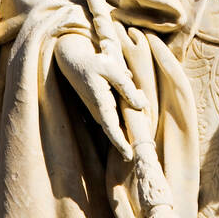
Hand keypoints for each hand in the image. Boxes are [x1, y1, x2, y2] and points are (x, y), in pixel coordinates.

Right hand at [54, 31, 147, 159]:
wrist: (73, 61)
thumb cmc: (93, 63)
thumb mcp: (111, 68)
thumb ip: (126, 86)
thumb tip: (142, 105)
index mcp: (100, 103)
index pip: (111, 128)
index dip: (120, 143)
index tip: (129, 156)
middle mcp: (99, 111)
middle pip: (117, 130)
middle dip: (129, 140)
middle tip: (144, 150)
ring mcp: (99, 111)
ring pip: (118, 124)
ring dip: (130, 128)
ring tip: (144, 133)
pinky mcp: (102, 108)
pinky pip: (116, 118)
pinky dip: (127, 118)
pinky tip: (138, 111)